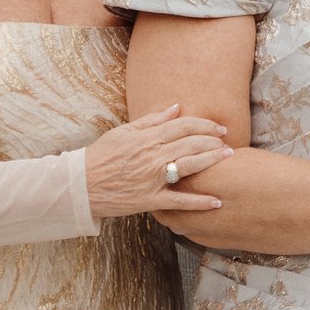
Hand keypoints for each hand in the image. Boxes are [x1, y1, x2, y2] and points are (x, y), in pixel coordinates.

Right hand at [84, 105, 228, 216]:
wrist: (80, 185)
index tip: (219, 127)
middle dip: (214, 141)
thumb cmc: (100, 156)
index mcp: (147, 138)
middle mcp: (153, 156)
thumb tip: (175, 107)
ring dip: (212, 161)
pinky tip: (217, 201)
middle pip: (191, 143)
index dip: (205, 124)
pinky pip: (179, 201)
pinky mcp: (150, 200)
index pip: (183, 126)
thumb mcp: (123, 132)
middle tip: (228, 141)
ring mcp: (153, 179)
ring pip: (190, 166)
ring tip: (229, 157)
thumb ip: (151, 120)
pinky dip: (199, 202)